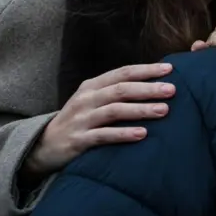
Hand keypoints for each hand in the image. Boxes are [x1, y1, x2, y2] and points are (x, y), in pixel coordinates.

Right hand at [23, 63, 174, 177]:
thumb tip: (154, 84)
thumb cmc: (79, 121)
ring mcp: (81, 119)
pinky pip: (103, 135)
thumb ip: (116, 91)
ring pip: (114, 110)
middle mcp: (86, 99)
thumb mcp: (93, 100)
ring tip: (163, 110)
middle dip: (148, 88)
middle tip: (172, 90)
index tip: (170, 69)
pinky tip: (142, 134)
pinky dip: (124, 133)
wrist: (43, 146)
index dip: (147, 70)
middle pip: (121, 89)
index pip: (123, 73)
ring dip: (140, 109)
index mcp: (92, 86)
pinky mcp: (78, 140)